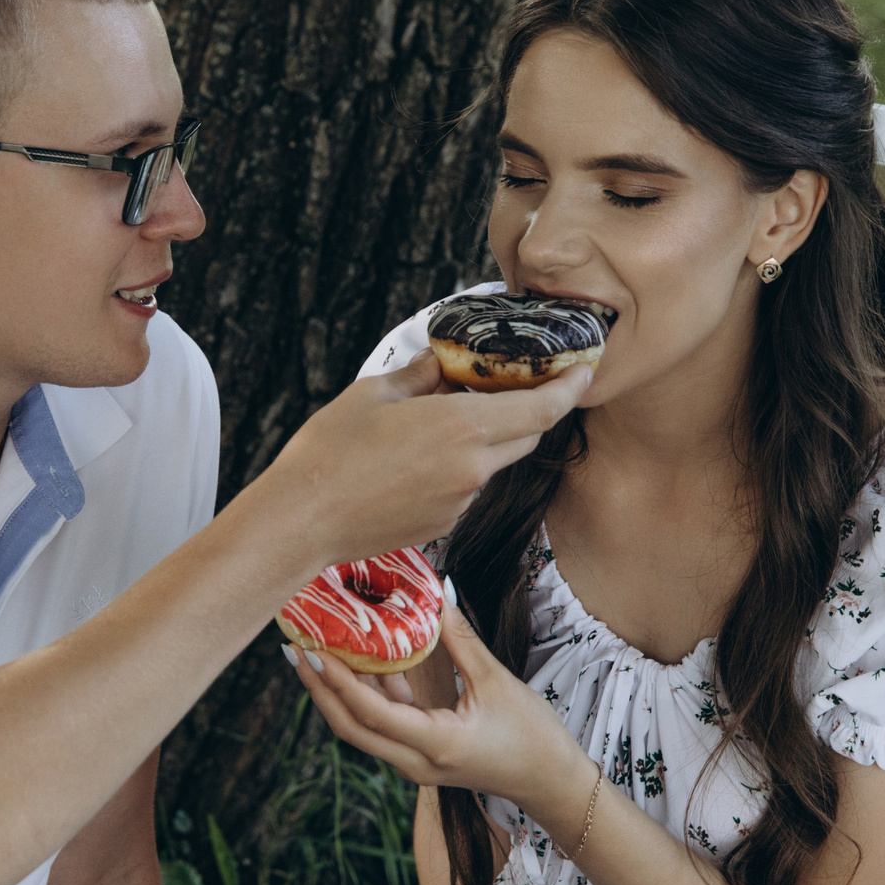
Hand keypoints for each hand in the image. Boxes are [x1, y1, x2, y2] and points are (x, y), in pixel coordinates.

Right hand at [251, 360, 590, 567]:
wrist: (302, 520)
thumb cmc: (329, 453)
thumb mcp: (375, 394)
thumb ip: (422, 375)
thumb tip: (444, 362)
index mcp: (462, 428)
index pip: (542, 408)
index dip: (570, 387)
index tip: (582, 368)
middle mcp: (473, 468)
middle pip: (528, 434)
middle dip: (532, 407)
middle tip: (516, 380)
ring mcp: (461, 501)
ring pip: (497, 460)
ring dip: (490, 436)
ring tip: (448, 415)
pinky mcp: (445, 522)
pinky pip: (470, 485)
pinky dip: (462, 463)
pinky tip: (420, 456)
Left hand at [287, 603, 586, 817]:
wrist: (550, 782)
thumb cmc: (532, 735)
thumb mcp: (496, 682)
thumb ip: (461, 639)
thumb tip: (438, 593)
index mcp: (435, 744)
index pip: (372, 712)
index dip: (338, 681)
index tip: (313, 649)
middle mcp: (415, 762)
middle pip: (350, 728)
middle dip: (319, 690)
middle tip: (295, 650)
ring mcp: (415, 763)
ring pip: (362, 729)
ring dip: (337, 694)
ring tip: (314, 653)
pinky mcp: (419, 756)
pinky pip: (382, 727)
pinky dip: (366, 698)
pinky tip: (356, 664)